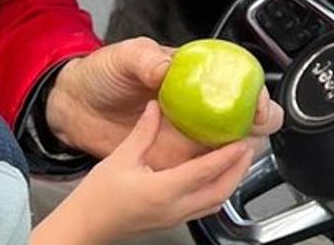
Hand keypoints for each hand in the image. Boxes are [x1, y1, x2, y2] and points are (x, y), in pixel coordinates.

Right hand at [32, 102, 253, 244]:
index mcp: (163, 191)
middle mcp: (174, 208)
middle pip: (220, 191)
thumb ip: (143, 132)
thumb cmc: (97, 197)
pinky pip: (204, 207)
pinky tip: (213, 178)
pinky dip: (216, 190)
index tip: (241, 140)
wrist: (85, 225)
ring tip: (236, 161)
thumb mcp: (120, 157)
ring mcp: (174, 218)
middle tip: (248, 147)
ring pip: (215, 202)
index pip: (205, 171)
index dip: (227, 155)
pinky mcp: (171, 220)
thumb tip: (155, 107)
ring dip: (230, 181)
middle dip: (238, 169)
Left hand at [46, 37, 282, 168]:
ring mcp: (188, 133)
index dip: (254, 93)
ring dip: (239, 151)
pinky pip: (204, 169)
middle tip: (249, 132)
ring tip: (233, 153)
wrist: (74, 106)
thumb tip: (164, 69)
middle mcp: (198, 105)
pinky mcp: (174, 158)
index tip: (256, 106)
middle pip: (243, 116)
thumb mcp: (121, 57)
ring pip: (230, 146)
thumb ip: (144, 59)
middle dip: (258, 125)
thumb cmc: (101, 74)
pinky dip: (214, 171)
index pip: (237, 81)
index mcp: (192, 74)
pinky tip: (211, 170)